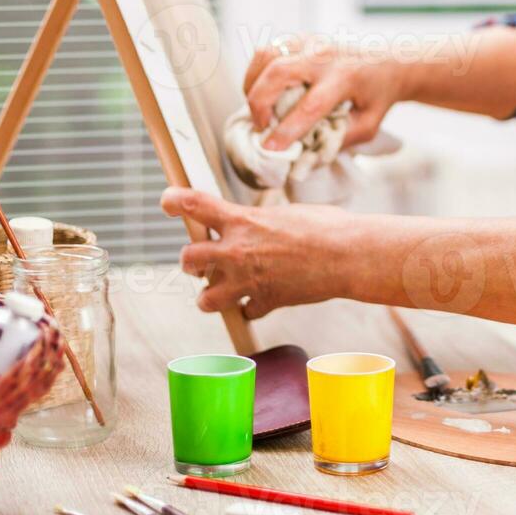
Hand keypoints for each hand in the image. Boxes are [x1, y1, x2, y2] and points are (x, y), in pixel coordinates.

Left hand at [161, 187, 355, 318]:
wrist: (349, 255)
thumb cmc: (328, 226)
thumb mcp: (287, 213)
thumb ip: (262, 221)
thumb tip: (258, 226)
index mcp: (243, 220)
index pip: (194, 205)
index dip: (174, 201)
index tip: (167, 202)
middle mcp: (237, 251)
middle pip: (187, 258)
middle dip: (192, 261)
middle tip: (202, 260)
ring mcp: (248, 281)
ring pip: (205, 299)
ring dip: (210, 295)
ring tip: (221, 291)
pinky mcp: (266, 302)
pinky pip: (246, 312)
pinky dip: (251, 308)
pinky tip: (261, 301)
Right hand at [243, 35, 410, 149]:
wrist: (392, 60)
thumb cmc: (379, 95)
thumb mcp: (369, 123)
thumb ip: (341, 139)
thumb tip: (308, 154)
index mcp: (347, 77)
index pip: (311, 105)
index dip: (287, 128)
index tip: (269, 147)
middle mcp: (326, 55)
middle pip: (279, 72)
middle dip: (260, 102)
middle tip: (261, 126)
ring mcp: (311, 42)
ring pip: (267, 55)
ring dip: (253, 84)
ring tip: (258, 108)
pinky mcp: (302, 38)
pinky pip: (268, 49)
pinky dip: (257, 70)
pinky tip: (262, 89)